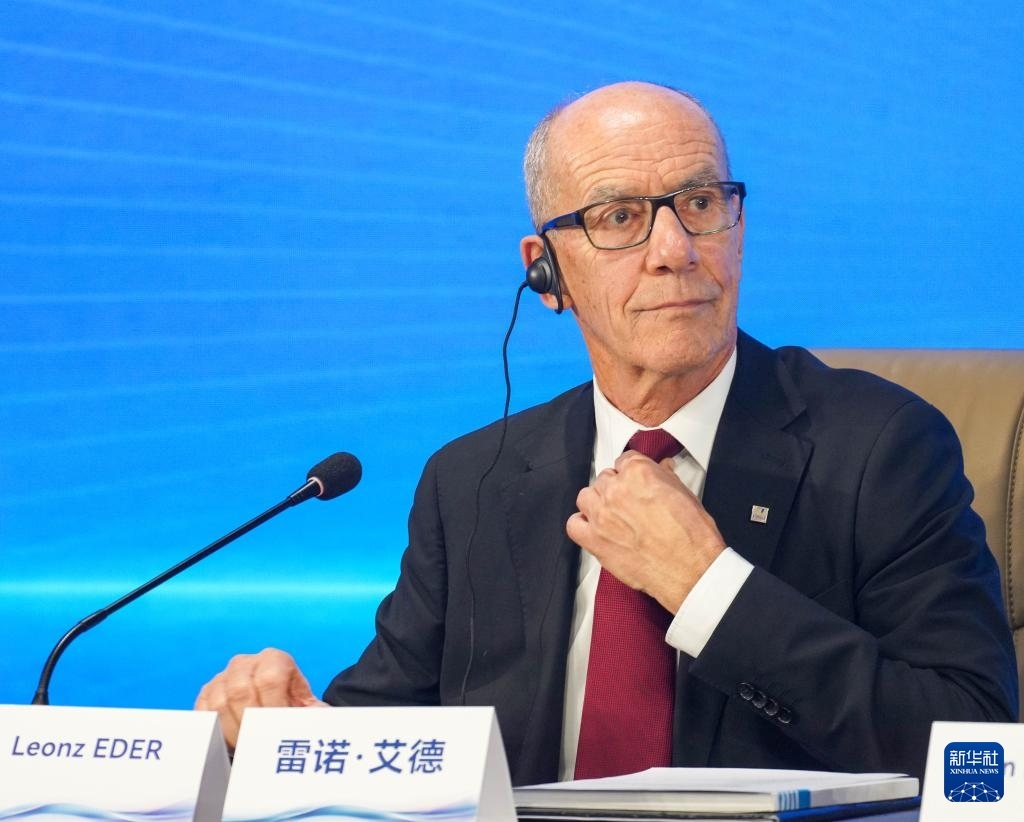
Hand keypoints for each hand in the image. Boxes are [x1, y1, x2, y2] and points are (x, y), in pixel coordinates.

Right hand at [194, 648, 325, 748]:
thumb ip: (314, 714)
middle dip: (250, 724)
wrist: (275, 706)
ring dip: (232, 731)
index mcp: (274, 659)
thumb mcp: (308, 707)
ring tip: (247, 747)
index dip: (273, 707)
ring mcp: (223, 677)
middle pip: (240, 691)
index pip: (269, 679)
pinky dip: (215, 730)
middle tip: (260, 745)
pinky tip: (230, 743)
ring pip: (219, 703)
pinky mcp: (206, 693)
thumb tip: (318, 726)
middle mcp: (246, 663)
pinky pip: (203, 712)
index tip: (278, 730)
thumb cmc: (292, 708)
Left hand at [566, 450, 725, 611]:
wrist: (691, 570)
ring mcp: (601, 515)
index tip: (634, 481)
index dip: (631, 472)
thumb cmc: (692, 536)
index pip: (624, 460)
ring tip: (612, 515)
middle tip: (629, 503)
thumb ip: (666, 479)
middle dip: (616, 489)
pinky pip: (574, 525)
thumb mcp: (685, 495)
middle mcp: (616, 490)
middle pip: (604, 479)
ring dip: (596, 504)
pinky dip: (581, 525)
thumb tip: (662, 471)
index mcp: (638, 473)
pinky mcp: (594, 540)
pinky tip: (594, 529)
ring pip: (586, 498)